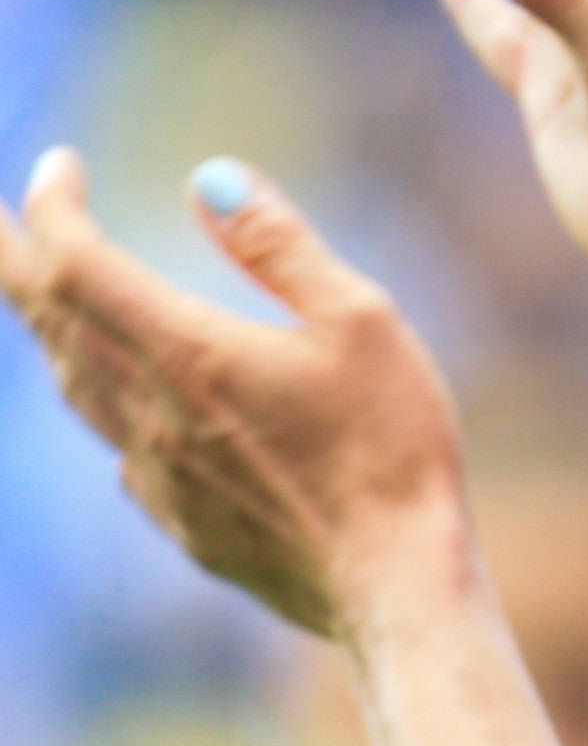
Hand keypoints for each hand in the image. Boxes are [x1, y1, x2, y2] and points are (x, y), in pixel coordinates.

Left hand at [0, 150, 466, 639]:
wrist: (391, 580)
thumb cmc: (391, 448)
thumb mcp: (363, 322)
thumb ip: (280, 247)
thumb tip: (211, 179)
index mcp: (187, 352)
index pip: (75, 261)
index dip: (51, 207)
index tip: (58, 165)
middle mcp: (148, 410)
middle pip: (46, 319)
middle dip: (11, 256)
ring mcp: (153, 470)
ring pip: (70, 382)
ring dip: (46, 323)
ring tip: (44, 291)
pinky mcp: (176, 516)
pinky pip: (114, 442)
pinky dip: (98, 394)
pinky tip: (129, 398)